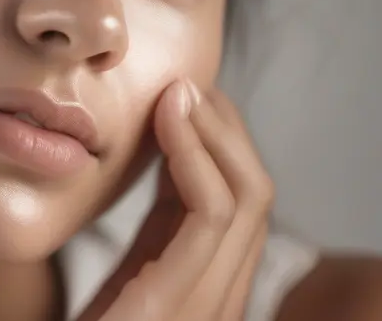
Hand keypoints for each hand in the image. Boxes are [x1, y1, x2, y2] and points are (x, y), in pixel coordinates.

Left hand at [77, 83, 273, 320]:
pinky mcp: (175, 308)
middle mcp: (221, 300)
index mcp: (211, 288)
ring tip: (179, 91)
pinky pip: (208, 217)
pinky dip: (195, 156)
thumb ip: (158, 231)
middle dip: (225, 128)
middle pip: (253, 193)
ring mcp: (209, 310)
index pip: (238, 201)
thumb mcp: (129, 278)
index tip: (187, 98)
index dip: (220, 141)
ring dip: (213, 130)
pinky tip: (170, 120)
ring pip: (245, 197)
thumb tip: (167, 155)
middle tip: (187, 83)